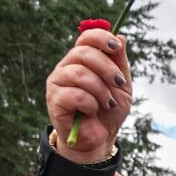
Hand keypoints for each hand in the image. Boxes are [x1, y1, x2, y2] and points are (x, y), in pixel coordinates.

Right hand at [45, 30, 132, 162]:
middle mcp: (66, 67)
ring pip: (79, 73)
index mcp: (82, 60)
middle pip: (83, 53)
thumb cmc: (109, 111)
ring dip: (100, 90)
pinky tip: (91, 112)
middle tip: (119, 84)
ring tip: (107, 103)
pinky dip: (90, 104)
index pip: (86, 38)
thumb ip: (120, 62)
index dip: (101, 37)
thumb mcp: (121, 86)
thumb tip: (121, 36)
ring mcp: (57, 82)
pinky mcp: (53, 100)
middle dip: (107, 68)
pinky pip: (74, 94)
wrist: (100, 138)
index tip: (116, 47)